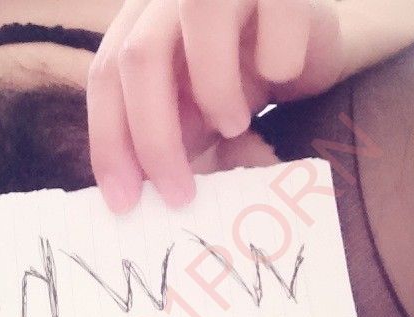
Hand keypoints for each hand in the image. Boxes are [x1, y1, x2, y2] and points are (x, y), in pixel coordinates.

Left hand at [87, 0, 343, 212]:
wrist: (307, 43)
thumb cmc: (242, 79)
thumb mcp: (195, 117)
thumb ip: (166, 137)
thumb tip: (137, 186)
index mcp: (141, 21)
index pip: (106, 76)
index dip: (109, 141)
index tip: (124, 201)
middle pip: (140, 56)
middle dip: (154, 137)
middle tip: (178, 194)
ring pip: (199, 18)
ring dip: (216, 91)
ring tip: (236, 125)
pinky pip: (278, 16)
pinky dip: (279, 59)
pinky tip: (283, 76)